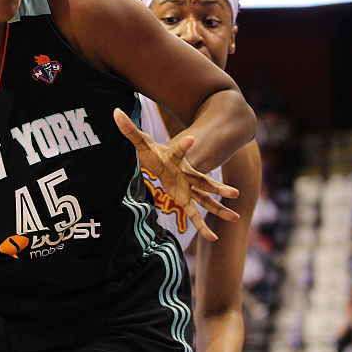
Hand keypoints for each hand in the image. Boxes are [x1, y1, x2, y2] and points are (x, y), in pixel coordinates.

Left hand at [113, 109, 238, 240]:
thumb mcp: (141, 142)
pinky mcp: (184, 199)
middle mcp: (186, 174)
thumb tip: (115, 112)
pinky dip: (202, 227)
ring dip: (219, 209)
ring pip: (206, 200)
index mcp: (176, 159)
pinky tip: (212, 239)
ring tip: (236, 218)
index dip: (184, 145)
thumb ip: (129, 129)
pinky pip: (195, 214)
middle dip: (218, 187)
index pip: (180, 151)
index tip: (191, 139)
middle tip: (234, 192)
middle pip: (204, 181)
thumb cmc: (153, 151)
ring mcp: (188, 188)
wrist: (163, 160)